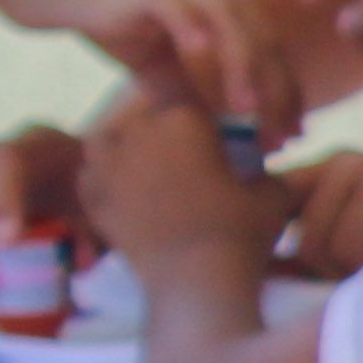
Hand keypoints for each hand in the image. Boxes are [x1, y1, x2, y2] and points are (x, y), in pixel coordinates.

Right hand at [0, 0, 292, 133]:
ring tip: (250, 109)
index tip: (294, 138)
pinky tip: (202, 56)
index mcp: (224, 8)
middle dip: (276, 92)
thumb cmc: (104, 20)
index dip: (285, 97)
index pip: (270, 55)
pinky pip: (177, 8)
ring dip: (243, 67)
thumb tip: (229, 140)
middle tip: (283, 136)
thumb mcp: (156, 67)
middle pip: (263, 42)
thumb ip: (192, 94)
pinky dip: (192, 30)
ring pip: (231, 24)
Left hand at [82, 98, 279, 295]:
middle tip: (185, 142)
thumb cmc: (241, 232)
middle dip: (161, 119)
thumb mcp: (272, 191)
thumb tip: (260, 162)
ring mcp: (104, 160)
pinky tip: (132, 192)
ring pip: (112, 134)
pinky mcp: (90, 193)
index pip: (179, 78)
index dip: (191, 90)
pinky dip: (111, 177)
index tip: (204, 105)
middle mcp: (135, 127)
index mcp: (181, 115)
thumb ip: (263, 165)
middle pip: (142, 105)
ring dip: (129, 142)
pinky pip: (95, 170)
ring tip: (152, 164)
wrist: (196, 284)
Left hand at [268, 150, 362, 280]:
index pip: (271, 207)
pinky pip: (348, 249)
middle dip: (332, 274)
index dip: (283, 251)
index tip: (308, 276)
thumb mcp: (360, 248)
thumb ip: (311, 250)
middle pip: (296, 242)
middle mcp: (340, 160)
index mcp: (327, 171)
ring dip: (355, 276)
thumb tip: (262, 272)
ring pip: (317, 248)